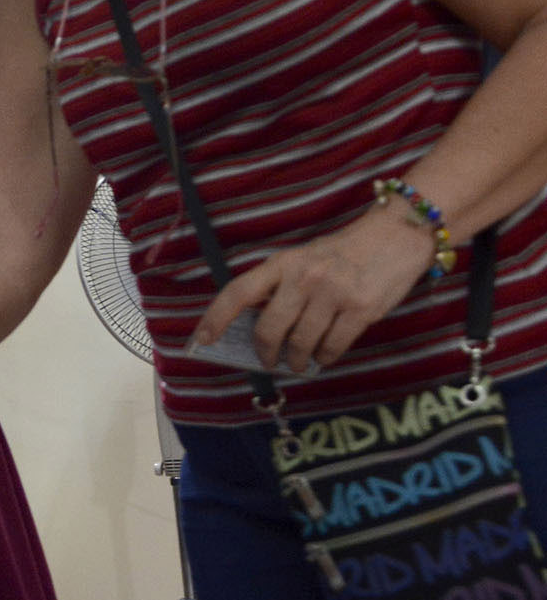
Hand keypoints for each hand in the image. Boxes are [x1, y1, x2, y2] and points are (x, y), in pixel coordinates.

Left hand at [190, 203, 432, 373]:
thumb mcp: (303, 259)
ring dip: (297, 360)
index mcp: (283, 263)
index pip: (239, 292)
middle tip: (269, 361)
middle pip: (269, 330)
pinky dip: (325, 358)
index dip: (216, 318)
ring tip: (299, 362)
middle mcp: (304, 278)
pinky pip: (333, 347)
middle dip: (265, 353)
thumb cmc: (343, 253)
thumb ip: (280, 286)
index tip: (202, 339)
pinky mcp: (361, 310)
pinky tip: (324, 356)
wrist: (396, 237)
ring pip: (301, 344)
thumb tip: (258, 328)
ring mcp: (333, 294)